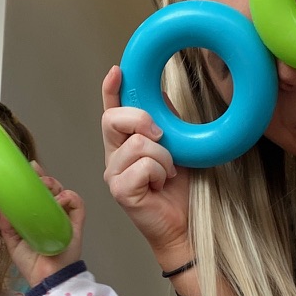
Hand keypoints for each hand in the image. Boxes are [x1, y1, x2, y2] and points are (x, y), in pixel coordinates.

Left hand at [0, 166, 84, 286]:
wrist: (44, 279)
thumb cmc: (31, 262)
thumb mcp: (12, 239)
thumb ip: (6, 222)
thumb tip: (0, 203)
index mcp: (39, 217)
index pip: (39, 193)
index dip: (35, 179)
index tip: (29, 168)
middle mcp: (54, 215)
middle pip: (53, 189)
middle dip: (44, 179)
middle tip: (35, 178)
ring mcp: (66, 219)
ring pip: (65, 192)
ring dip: (55, 186)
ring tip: (46, 189)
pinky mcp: (76, 225)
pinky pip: (78, 205)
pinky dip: (69, 198)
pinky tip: (59, 200)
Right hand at [101, 65, 191, 268]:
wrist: (184, 225)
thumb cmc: (179, 191)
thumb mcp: (177, 148)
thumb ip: (166, 123)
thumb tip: (161, 94)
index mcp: (124, 145)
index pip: (112, 112)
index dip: (111, 90)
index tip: (117, 71)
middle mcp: (114, 157)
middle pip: (113, 120)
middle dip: (142, 120)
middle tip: (162, 138)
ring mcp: (114, 174)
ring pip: (137, 144)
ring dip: (163, 158)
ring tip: (167, 175)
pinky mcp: (120, 190)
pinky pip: (143, 166)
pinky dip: (160, 173)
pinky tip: (161, 186)